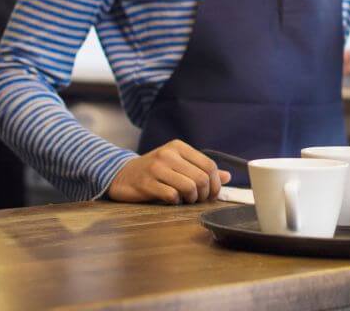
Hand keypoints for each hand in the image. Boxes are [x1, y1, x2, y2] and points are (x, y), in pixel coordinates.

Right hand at [106, 139, 229, 203]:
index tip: (212, 194)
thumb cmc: (154, 170)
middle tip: (199, 200)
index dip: (215, 183)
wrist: (122, 175)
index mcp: (179, 147)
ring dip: (192, 199)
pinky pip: (172, 196)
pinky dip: (177, 202)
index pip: (209, 165)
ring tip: (187, 200)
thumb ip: (201, 169)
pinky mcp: (146, 183)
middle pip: (201, 177)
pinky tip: (172, 200)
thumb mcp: (178, 164)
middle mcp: (168, 154)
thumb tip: (227, 177)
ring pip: (189, 187)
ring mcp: (156, 168)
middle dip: (205, 194)